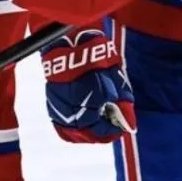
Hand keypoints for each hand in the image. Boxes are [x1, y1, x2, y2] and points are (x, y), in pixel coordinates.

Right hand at [42, 27, 135, 143]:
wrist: (69, 45)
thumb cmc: (95, 59)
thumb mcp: (115, 80)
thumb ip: (123, 104)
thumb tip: (129, 124)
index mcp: (89, 105)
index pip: (103, 131)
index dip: (114, 131)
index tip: (121, 127)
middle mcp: (72, 111)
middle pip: (89, 135)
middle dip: (102, 132)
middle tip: (111, 126)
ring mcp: (60, 110)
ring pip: (74, 134)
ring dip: (88, 133)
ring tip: (98, 124)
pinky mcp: (52, 105)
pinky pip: (62, 126)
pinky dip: (74, 129)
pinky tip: (83, 122)